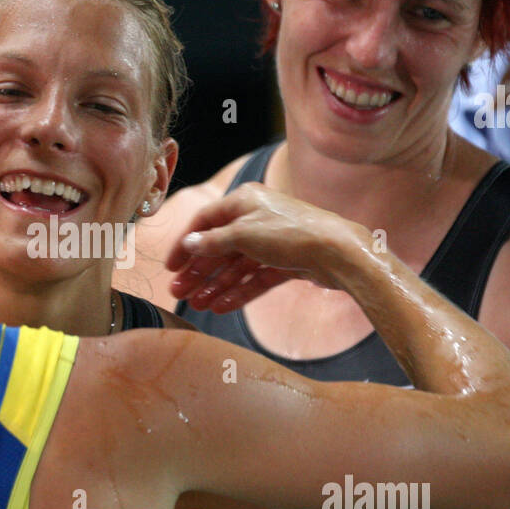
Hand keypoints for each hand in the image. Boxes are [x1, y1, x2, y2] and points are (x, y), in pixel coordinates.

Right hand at [166, 183, 369, 311]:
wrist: (338, 252)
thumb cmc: (290, 233)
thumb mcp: (243, 234)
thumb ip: (212, 242)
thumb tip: (188, 243)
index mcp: (244, 201)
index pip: (204, 222)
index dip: (185, 245)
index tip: (171, 267)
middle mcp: (257, 218)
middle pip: (219, 247)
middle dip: (199, 271)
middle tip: (179, 293)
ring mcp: (272, 242)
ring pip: (237, 266)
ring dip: (216, 285)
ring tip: (198, 305)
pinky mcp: (286, 262)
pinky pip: (255, 278)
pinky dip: (239, 292)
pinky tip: (221, 306)